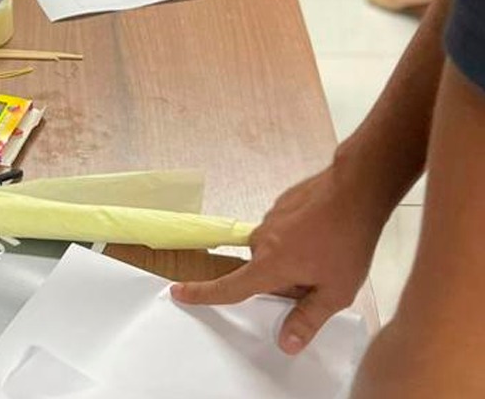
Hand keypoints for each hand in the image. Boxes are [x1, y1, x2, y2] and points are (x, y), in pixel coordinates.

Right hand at [171, 165, 389, 353]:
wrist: (354, 189)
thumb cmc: (347, 243)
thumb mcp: (336, 292)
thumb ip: (307, 319)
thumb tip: (285, 344)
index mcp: (270, 264)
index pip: (230, 287)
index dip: (203, 294)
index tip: (178, 292)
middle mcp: (262, 239)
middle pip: (262, 271)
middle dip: (286, 281)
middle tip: (320, 278)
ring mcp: (270, 217)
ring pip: (275, 250)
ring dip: (295, 258)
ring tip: (328, 252)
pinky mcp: (281, 203)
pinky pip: (283, 229)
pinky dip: (299, 237)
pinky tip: (325, 232)